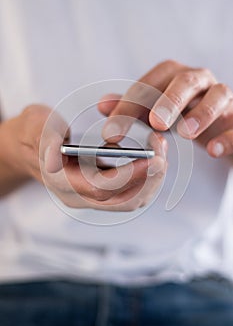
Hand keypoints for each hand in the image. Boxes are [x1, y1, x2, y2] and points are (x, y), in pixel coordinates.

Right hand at [0, 104, 166, 209]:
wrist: (29, 147)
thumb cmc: (32, 133)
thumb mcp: (33, 125)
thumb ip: (43, 137)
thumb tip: (55, 152)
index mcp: (62, 182)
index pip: (102, 189)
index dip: (130, 176)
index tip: (154, 158)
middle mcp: (79, 196)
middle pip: (123, 200)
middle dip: (150, 179)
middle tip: (163, 151)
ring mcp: (91, 196)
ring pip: (131, 200)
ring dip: (152, 179)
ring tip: (160, 150)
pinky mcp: (101, 191)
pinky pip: (131, 193)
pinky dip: (146, 178)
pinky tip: (151, 157)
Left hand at [100, 60, 232, 157]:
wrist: (218, 125)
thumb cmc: (182, 114)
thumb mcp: (153, 111)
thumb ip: (131, 108)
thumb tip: (103, 105)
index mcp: (175, 77)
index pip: (151, 82)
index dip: (130, 103)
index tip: (113, 130)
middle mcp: (201, 82)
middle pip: (187, 80)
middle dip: (170, 100)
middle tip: (155, 123)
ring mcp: (224, 99)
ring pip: (219, 95)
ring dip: (202, 113)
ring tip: (186, 133)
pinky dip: (228, 136)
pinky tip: (214, 150)